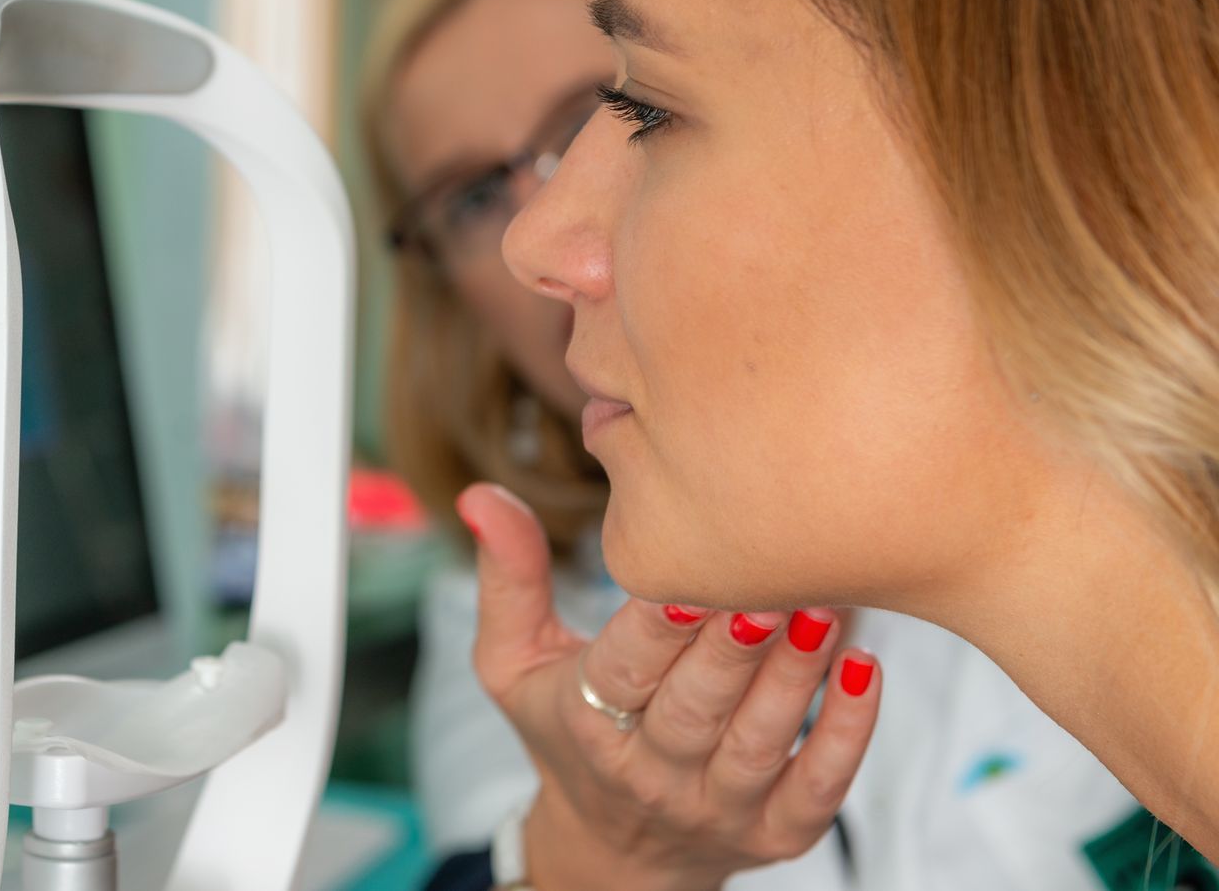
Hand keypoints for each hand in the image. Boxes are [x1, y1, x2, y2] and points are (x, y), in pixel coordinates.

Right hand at [457, 484, 880, 890]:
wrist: (615, 849)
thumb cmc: (564, 729)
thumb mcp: (513, 660)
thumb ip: (507, 577)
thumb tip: (481, 496)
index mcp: (585, 724)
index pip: (621, 673)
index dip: (654, 629)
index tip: (685, 574)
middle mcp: (649, 774)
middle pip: (695, 710)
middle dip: (735, 647)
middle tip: (774, 581)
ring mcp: (717, 809)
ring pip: (759, 743)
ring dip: (798, 677)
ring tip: (828, 607)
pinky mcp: (777, 833)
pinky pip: (818, 788)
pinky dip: (845, 734)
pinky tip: (864, 671)